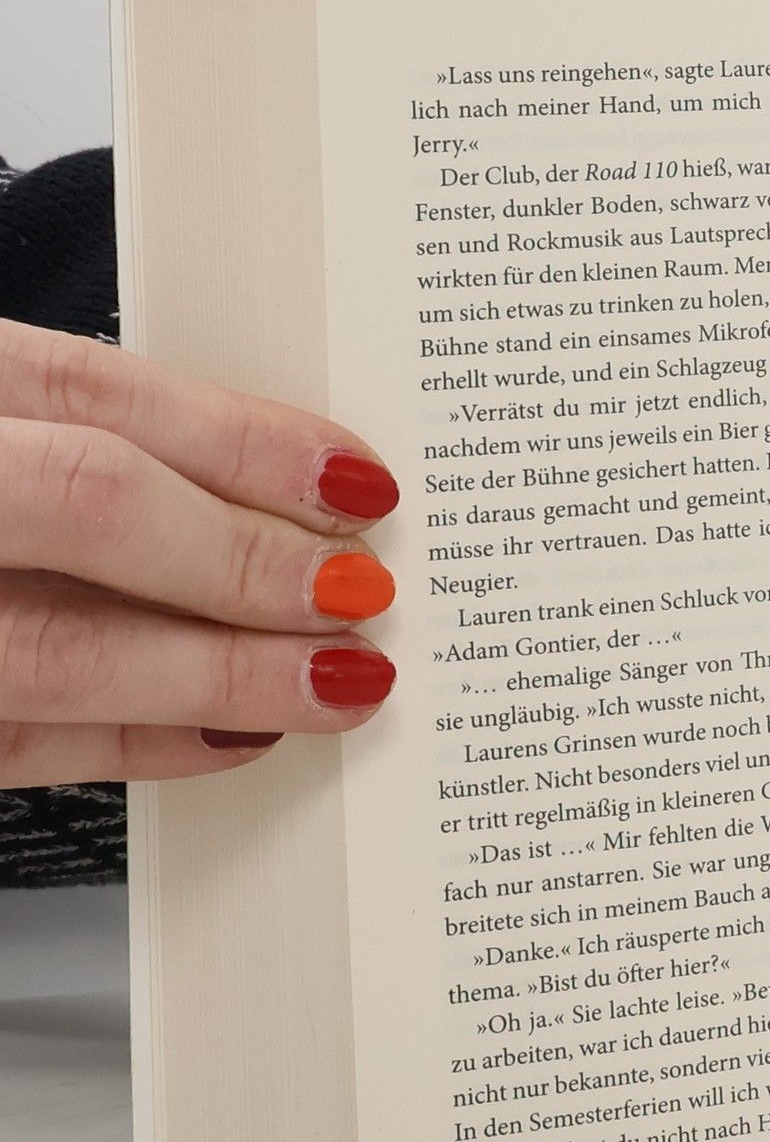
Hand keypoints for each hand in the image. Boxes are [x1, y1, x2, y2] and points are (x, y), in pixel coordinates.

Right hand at [0, 317, 399, 785]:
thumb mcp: (0, 418)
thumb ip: (90, 436)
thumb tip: (287, 487)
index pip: (96, 391)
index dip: (244, 441)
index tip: (360, 484)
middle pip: (92, 504)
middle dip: (249, 555)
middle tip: (361, 589)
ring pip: (64, 650)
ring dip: (225, 671)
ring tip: (338, 679)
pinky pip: (17, 749)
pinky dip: (140, 744)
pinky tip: (236, 737)